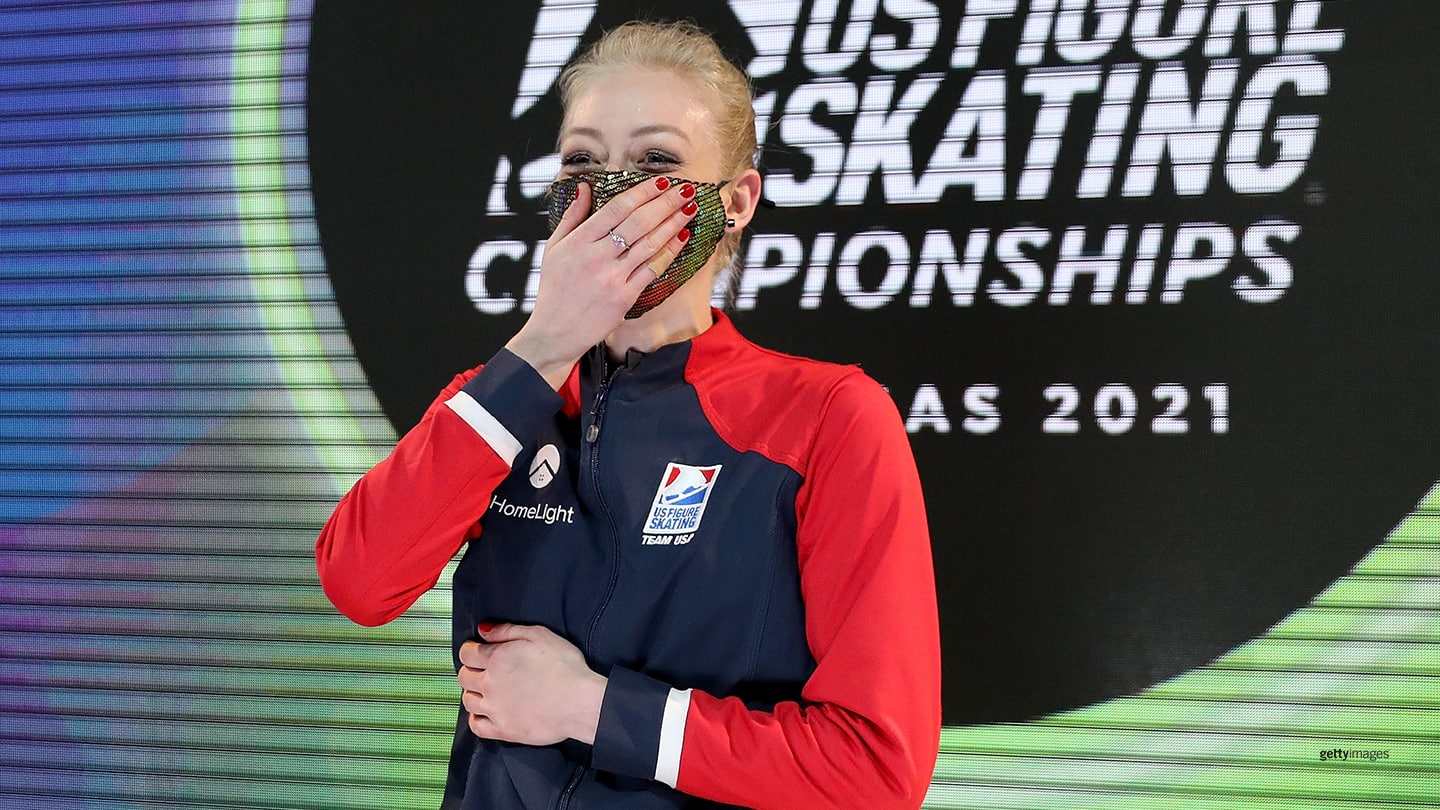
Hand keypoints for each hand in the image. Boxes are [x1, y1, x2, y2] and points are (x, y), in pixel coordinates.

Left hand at [458, 622, 607, 745]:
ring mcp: (495, 709)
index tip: (476, 650)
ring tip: (485, 690)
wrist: (580, 703)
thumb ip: (508, 630)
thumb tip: (484, 630)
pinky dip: (476, 719)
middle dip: (470, 670)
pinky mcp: (503, 730)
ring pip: (467, 701)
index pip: (467, 653)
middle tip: (482, 669)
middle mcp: (490, 684)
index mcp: (496, 658)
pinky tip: (485, 713)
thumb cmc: (565, 667)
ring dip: (473, 693)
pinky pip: (476, 726)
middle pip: (464, 677)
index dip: (470, 650)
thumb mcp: (539, 635)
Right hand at [506, 177, 695, 388]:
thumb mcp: (554, 248)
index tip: (660, 181)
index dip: (641, 192)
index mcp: (579, 241)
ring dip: (673, 223)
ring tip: (690, 208)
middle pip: (638, 222)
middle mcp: (597, 257)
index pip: (616, 208)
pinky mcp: (625, 297)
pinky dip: (669, 252)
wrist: (555, 331)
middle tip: (685, 189)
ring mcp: (612, 277)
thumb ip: (572, 216)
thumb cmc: (554, 289)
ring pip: (649, 243)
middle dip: (665, 203)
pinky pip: (652, 269)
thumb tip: (586, 187)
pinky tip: (682, 238)